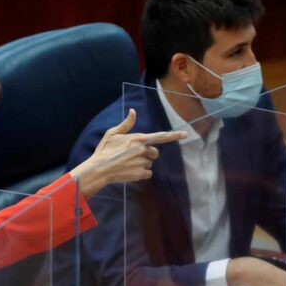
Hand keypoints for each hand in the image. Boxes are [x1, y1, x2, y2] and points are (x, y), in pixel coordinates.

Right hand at [70, 108, 186, 197]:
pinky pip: (147, 173)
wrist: (99, 169)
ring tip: (127, 163)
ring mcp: (142, 162)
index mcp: (137, 138)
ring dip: (142, 163)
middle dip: (147, 154)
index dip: (174, 135)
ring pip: (149, 163)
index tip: (185, 135)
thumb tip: (133, 111)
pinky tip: (130, 171)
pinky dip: (141, 173)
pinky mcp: (140, 173)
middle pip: (154, 152)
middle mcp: (142, 150)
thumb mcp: (112, 133)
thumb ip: (126, 124)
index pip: (160, 136)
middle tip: (133, 155)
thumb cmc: (104, 150)